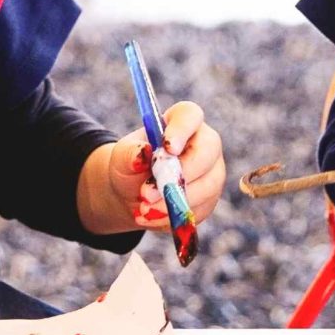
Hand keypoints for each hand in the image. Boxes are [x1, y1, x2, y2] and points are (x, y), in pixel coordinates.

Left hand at [90, 100, 224, 235]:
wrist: (135, 194)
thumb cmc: (131, 166)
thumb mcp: (121, 157)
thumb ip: (129, 154)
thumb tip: (142, 154)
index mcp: (182, 122)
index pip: (191, 116)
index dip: (181, 130)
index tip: (167, 148)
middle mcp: (205, 144)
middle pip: (207, 153)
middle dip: (178, 175)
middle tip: (148, 193)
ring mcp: (212, 172)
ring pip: (206, 186)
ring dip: (174, 201)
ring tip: (143, 209)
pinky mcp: (210, 200)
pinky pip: (199, 209)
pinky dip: (174, 217)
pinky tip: (152, 217)